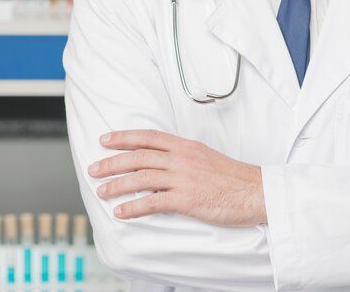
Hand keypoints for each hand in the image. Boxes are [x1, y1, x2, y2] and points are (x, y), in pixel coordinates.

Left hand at [88, 130, 266, 226]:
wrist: (255, 190)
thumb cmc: (234, 177)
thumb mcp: (207, 157)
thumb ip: (184, 158)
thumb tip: (163, 164)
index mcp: (187, 146)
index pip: (149, 137)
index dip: (124, 137)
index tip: (106, 139)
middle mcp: (182, 158)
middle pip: (139, 156)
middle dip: (112, 162)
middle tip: (94, 169)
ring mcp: (184, 178)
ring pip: (141, 178)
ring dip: (117, 185)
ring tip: (101, 192)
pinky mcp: (187, 199)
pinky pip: (153, 202)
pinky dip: (134, 207)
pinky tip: (122, 212)